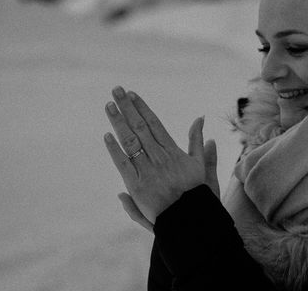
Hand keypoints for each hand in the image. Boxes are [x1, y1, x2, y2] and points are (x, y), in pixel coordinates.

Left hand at [103, 86, 219, 229]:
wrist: (188, 218)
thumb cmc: (195, 191)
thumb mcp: (200, 163)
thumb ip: (197, 140)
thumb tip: (200, 118)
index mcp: (172, 150)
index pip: (154, 123)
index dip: (142, 107)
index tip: (132, 94)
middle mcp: (158, 157)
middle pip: (139, 126)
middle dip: (127, 107)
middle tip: (116, 90)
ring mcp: (147, 170)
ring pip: (130, 140)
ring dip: (118, 121)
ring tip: (108, 105)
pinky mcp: (137, 186)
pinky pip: (123, 163)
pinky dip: (115, 149)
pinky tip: (107, 135)